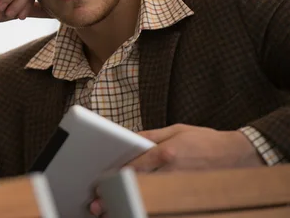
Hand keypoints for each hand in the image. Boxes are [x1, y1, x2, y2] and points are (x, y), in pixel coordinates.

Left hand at [89, 124, 263, 216]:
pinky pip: (166, 205)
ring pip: (151, 199)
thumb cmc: (206, 140)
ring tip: (112, 213)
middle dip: (118, 195)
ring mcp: (181, 186)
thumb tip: (128, 138)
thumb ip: (150, 135)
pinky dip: (151, 209)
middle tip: (99, 205)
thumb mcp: (177, 129)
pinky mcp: (188, 195)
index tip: (101, 182)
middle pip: (139, 185)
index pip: (135, 165)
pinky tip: (138, 212)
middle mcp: (173, 171)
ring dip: (131, 206)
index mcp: (168, 152)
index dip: (115, 175)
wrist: (239, 155)